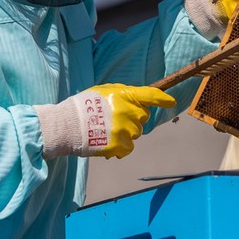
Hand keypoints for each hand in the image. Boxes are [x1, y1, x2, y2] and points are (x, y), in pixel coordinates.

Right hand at [36, 84, 175, 158]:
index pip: (150, 96)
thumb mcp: (103, 91)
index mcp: (125, 95)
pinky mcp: (120, 145)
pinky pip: (129, 147)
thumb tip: (137, 100)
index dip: (163, 99)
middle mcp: (129, 112)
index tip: (171, 103)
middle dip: (133, 118)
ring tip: (106, 131)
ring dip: (126, 133)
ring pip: (136, 133)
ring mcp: (125, 130)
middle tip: (114, 119)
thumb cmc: (83, 106)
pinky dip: (121, 147)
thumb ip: (122, 93)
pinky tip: (107, 142)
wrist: (67, 126)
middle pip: (143, 117)